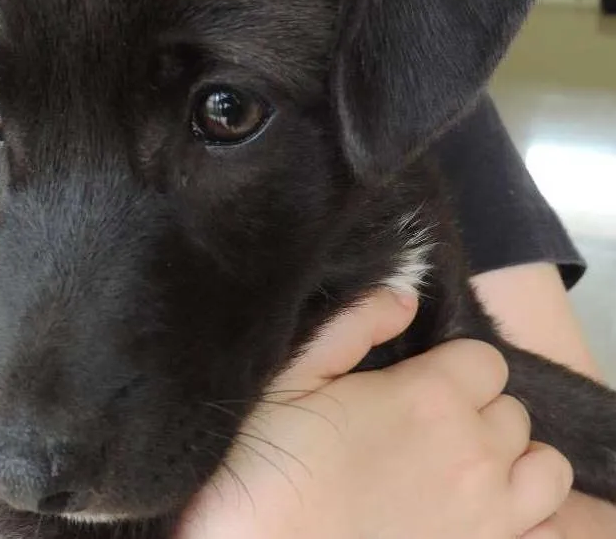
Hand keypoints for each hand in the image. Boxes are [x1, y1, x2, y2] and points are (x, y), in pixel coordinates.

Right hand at [177, 290, 573, 538]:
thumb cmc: (271, 458)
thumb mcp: (296, 373)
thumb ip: (356, 324)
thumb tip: (404, 298)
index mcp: (430, 397)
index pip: (487, 360)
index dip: (454, 367)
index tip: (419, 384)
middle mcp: (473, 453)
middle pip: (512, 413)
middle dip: (478, 412)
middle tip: (428, 429)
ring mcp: (488, 514)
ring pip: (543, 470)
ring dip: (512, 462)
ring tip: (464, 470)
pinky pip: (542, 529)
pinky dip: (522, 516)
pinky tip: (474, 512)